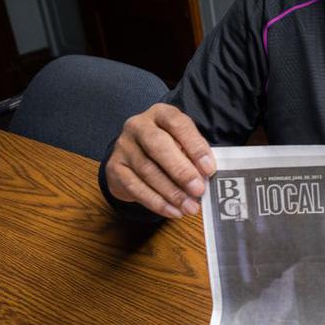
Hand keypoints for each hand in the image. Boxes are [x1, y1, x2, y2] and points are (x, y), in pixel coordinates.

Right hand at [104, 103, 215, 218]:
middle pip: (158, 146)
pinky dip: (157, 202)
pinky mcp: (115, 167)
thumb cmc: (168, 146)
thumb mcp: (182, 141)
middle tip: (198, 189)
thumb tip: (206, 176)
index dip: (195, 146)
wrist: (134, 154)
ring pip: (147, 170)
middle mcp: (138, 126)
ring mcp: (123, 146)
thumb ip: (194, 153)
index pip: (178, 124)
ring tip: (190, 206)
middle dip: (181, 170)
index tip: (209, 169)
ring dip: (172, 192)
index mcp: (160, 113)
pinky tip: (173, 211)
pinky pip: (136, 187)